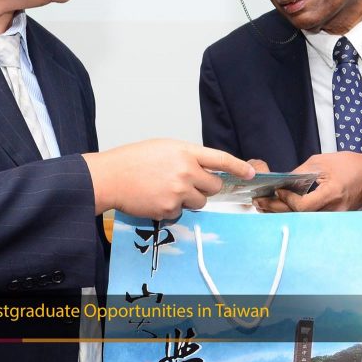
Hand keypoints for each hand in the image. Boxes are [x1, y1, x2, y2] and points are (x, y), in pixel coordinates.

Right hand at [83, 139, 255, 218]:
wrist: (111, 177)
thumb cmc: (133, 160)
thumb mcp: (164, 148)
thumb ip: (186, 157)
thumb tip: (203, 170)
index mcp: (185, 152)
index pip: (221, 159)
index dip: (238, 167)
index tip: (250, 173)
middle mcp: (186, 171)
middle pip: (214, 187)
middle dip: (207, 188)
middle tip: (189, 185)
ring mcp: (179, 191)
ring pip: (200, 203)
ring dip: (189, 200)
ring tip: (167, 191)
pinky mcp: (169, 209)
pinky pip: (181, 213)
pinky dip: (171, 209)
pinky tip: (155, 199)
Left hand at [253, 152, 361, 212]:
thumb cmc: (349, 165)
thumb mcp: (322, 162)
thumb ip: (301, 173)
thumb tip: (282, 182)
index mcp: (332, 193)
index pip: (304, 206)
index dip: (287, 200)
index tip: (277, 191)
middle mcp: (332, 210)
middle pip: (299, 216)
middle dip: (277, 209)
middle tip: (259, 202)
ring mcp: (333, 217)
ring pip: (302, 220)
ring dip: (283, 213)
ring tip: (265, 206)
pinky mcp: (332, 218)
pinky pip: (310, 219)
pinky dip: (294, 214)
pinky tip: (281, 208)